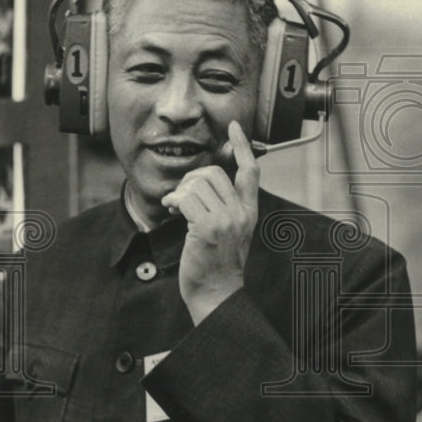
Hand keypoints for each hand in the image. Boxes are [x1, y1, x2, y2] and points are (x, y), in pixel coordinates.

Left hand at [161, 121, 258, 325]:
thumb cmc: (217, 264)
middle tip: (182, 195)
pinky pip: (186, 199)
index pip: (250, 171)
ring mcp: (226, 220)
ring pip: (198, 184)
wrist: (217, 294)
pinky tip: (171, 210)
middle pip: (215, 172)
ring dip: (180, 192)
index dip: (242, 146)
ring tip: (175, 206)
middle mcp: (241, 213)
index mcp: (250, 212)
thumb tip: (201, 181)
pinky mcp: (207, 228)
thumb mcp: (230, 231)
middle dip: (192, 177)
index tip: (234, 127)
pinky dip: (174, 201)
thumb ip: (224, 206)